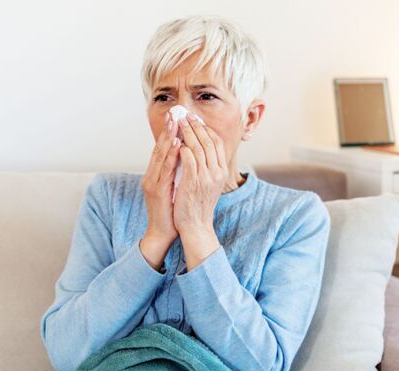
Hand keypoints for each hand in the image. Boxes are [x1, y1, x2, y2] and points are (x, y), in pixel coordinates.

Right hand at [139, 111, 180, 268]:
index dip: (169, 133)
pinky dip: (171, 157)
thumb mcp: (174, 187)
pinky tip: (178, 146)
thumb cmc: (171, 211)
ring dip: (168, 138)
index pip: (163, 149)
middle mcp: (151, 175)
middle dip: (167, 130)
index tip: (177, 117)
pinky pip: (165, 170)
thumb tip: (185, 157)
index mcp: (155, 174)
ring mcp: (152, 182)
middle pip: (159, 148)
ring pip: (160, 156)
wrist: (162, 232)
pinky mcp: (156, 191)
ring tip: (176, 123)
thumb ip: (176, 172)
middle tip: (175, 113)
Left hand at [173, 113, 227, 269]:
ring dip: (188, 133)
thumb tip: (200, 149)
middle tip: (185, 114)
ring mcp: (206, 177)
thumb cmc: (198, 205)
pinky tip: (176, 141)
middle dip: (196, 126)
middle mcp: (217, 172)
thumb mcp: (208, 183)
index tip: (195, 119)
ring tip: (179, 122)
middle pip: (208, 141)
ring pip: (198, 147)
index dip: (206, 128)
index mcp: (222, 171)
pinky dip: (183, 149)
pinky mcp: (193, 183)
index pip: (217, 143)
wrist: (195, 227)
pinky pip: (189, 160)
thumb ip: (207, 166)